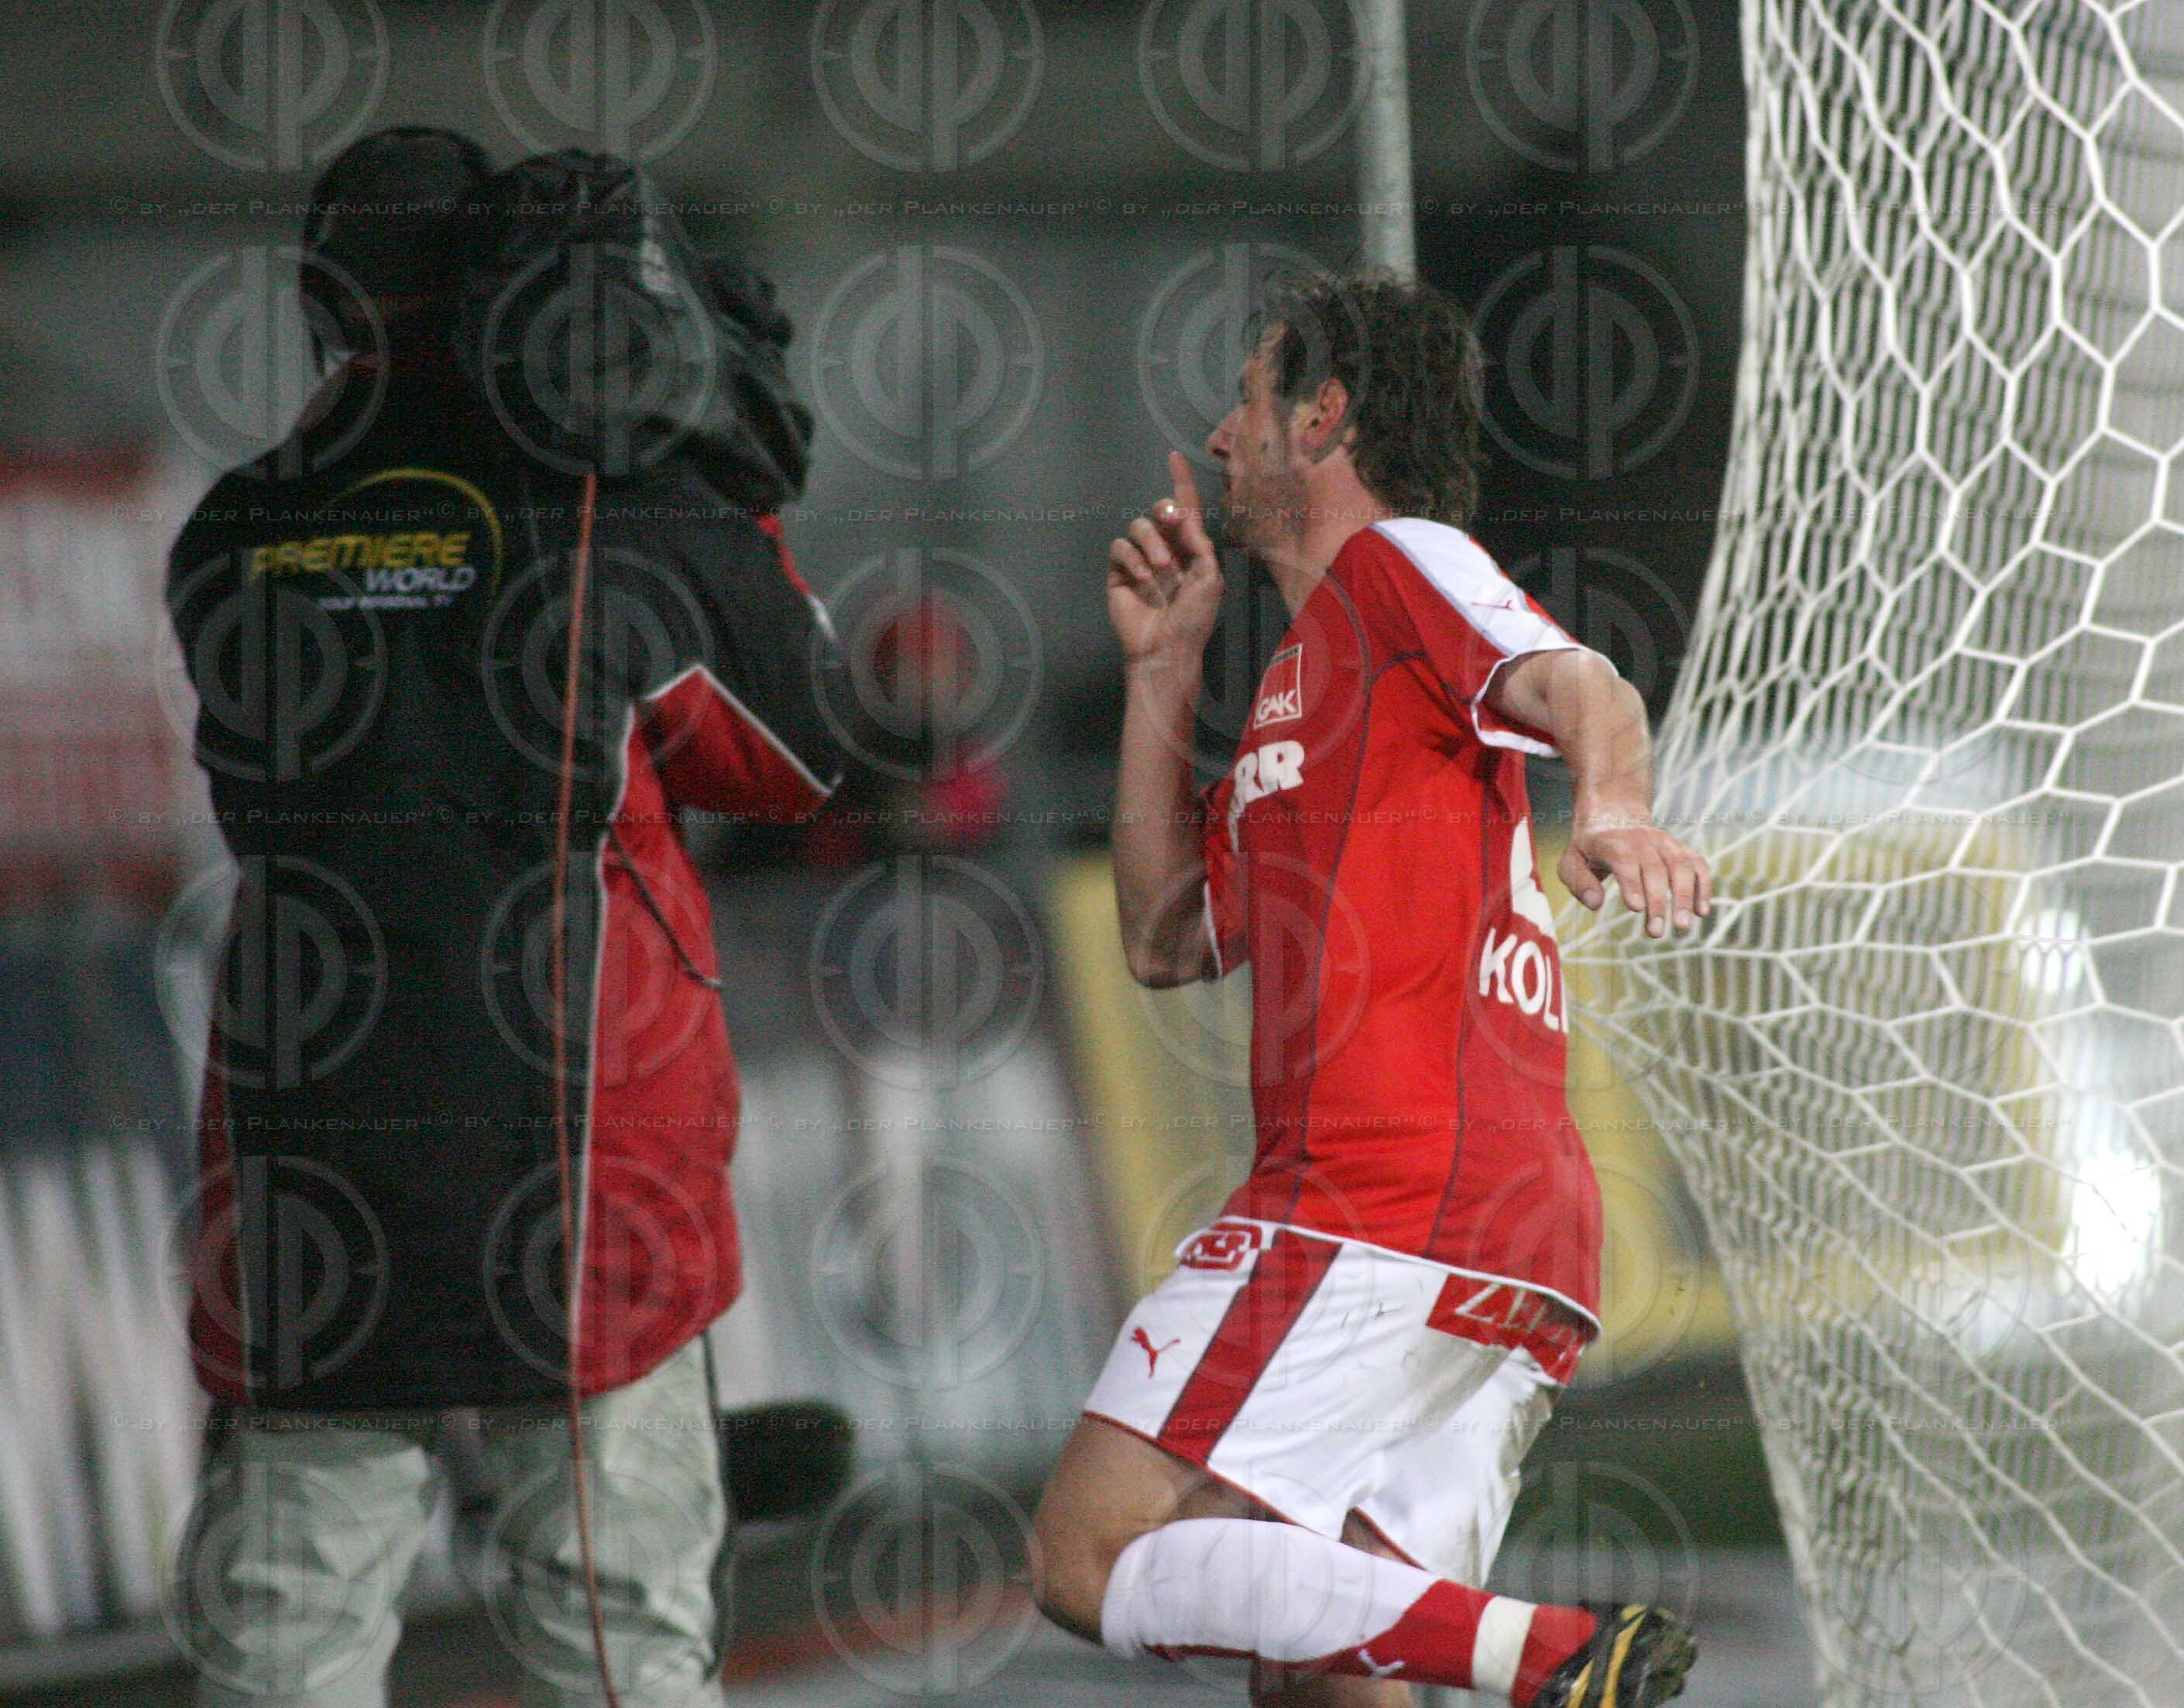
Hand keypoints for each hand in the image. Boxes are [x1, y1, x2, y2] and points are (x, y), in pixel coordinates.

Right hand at [1109, 452, 1223, 668]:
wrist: (1166, 649)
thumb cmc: (1195, 619)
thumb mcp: (1210, 578)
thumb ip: (1200, 544)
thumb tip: (1186, 517)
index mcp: (1191, 550)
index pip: (1185, 509)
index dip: (1180, 482)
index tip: (1174, 457)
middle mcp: (1166, 550)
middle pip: (1158, 511)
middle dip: (1164, 512)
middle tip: (1172, 523)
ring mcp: (1140, 561)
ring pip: (1137, 527)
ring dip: (1150, 542)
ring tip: (1160, 568)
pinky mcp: (1118, 573)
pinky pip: (1119, 548)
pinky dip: (1131, 558)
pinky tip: (1141, 577)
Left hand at [1560, 811, 1711, 938]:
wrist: (1614, 815)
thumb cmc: (1590, 847)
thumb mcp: (1572, 861)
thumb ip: (1579, 883)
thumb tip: (1595, 904)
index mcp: (1612, 843)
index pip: (1626, 862)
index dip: (1632, 884)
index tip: (1637, 909)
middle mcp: (1643, 841)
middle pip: (1655, 870)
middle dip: (1658, 902)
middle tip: (1656, 933)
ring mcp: (1665, 843)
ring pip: (1681, 866)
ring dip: (1684, 897)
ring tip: (1682, 926)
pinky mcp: (1680, 849)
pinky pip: (1698, 865)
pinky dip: (1703, 886)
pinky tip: (1701, 912)